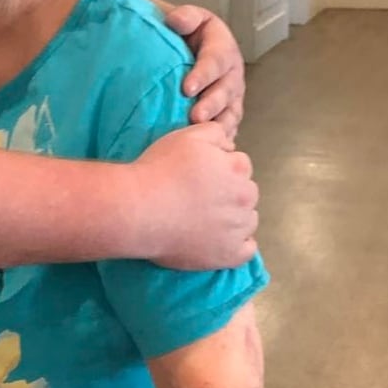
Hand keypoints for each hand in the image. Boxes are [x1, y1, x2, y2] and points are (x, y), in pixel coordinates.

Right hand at [131, 122, 257, 269]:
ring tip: (202, 218)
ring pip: (248, 220)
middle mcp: (245, 197)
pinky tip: (215, 238)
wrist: (139, 209)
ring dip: (234, 217)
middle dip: (230, 192)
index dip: (220, 167)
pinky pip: (247, 249)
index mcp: (238, 167)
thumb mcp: (186, 136)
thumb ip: (214, 132)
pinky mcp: (231, 255)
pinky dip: (236, 244)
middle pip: (246, 192)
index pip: (240, 165)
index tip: (199, 174)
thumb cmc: (160, 169)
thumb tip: (229, 145)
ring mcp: (239, 228)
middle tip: (199, 196)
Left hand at [166, 5, 244, 136]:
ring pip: (231, 112)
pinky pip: (228, 126)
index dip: (203, 74)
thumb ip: (184, 17)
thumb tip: (176, 21)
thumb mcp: (186, 18)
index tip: (186, 88)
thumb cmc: (184, 33)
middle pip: (226, 90)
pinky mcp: (227, 111)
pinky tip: (211, 150)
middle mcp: (231, 72)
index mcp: (222, 47)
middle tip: (195, 117)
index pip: (215, 60)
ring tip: (205, 137)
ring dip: (219, 125)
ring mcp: (231, 94)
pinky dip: (222, 138)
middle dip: (212, 105)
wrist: (184, 46)